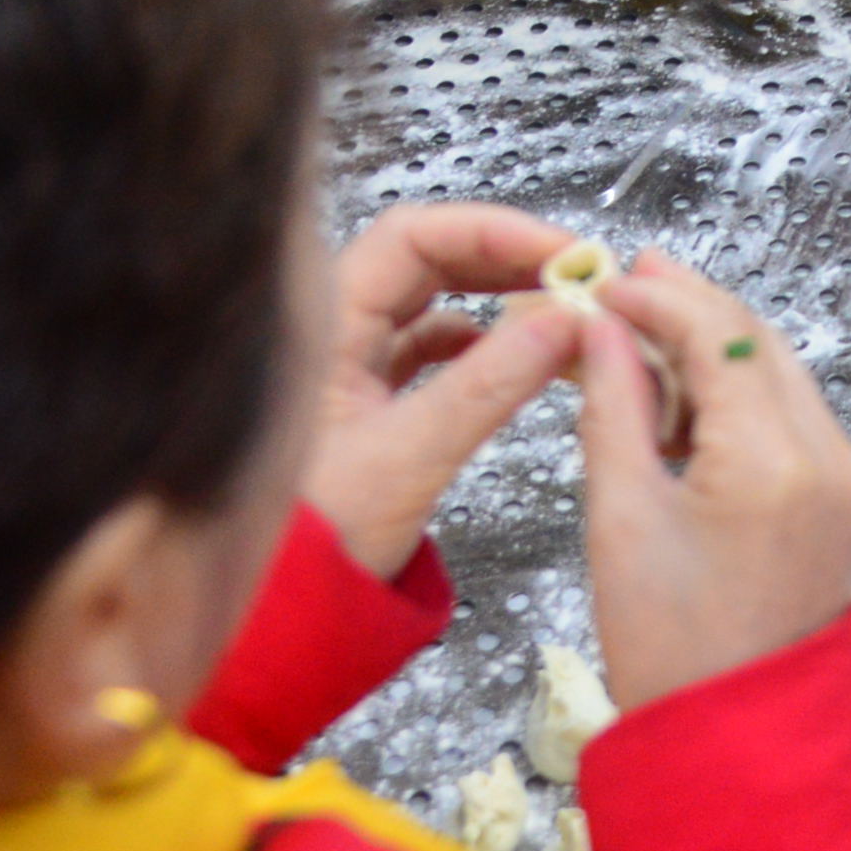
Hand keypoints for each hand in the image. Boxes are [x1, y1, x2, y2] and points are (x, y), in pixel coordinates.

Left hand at [300, 203, 587, 577]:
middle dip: (506, 259)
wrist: (274, 617)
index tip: (562, 254)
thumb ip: (490, 384)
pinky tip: (514, 353)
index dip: (495, 233)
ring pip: (432, 303)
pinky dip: (480, 343)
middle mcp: (332, 335)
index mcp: (325, 327)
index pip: (416, 237)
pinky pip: (430, 349)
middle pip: (428, 260)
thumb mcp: (410, 456)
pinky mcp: (367, 405)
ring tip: (557, 310)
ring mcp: (348, 368)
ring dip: (497, 297)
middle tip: (576, 274)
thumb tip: (565, 320)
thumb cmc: (313, 544)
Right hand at [575, 252, 850, 714]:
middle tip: (626, 287)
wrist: (740, 738)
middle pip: (763, 347)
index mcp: (775, 461)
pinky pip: (800, 423)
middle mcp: (833, 459)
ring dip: (720, 353)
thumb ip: (614, 407)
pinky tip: (690, 401)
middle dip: (695, 311)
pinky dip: (747, 400)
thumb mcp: (621, 517)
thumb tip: (600, 326)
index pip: (722, 338)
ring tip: (644, 341)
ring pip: (784, 380)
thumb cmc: (665, 643)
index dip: (662, 298)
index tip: (605, 282)